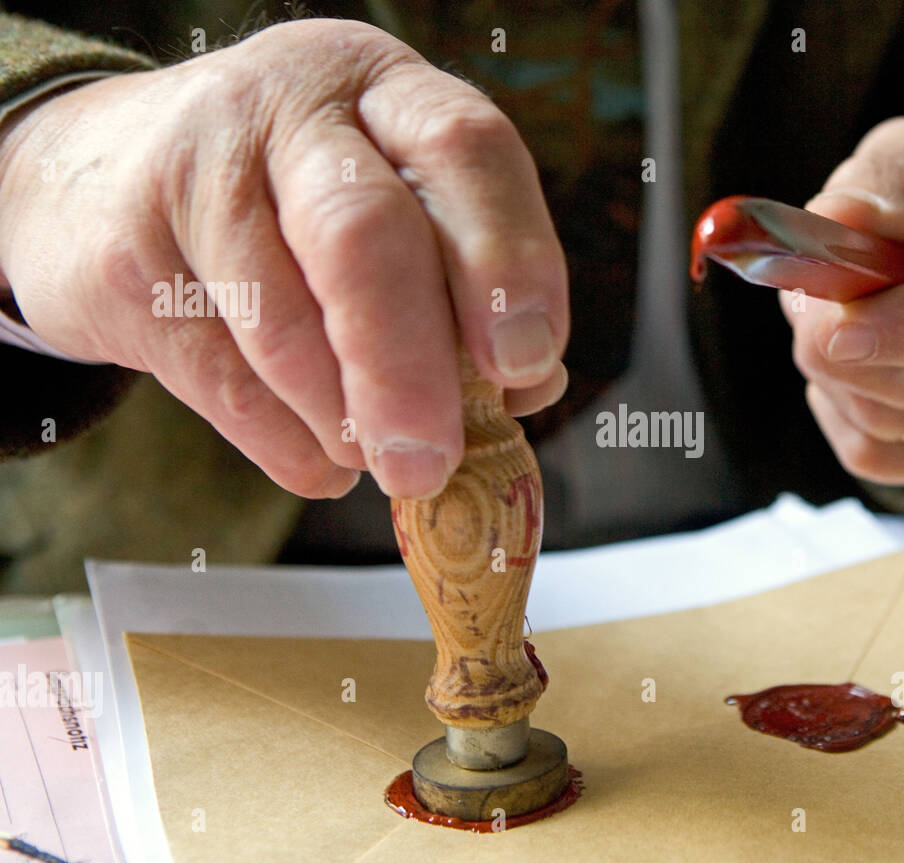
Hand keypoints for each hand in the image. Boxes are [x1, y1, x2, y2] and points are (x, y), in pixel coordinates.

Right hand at [0, 19, 568, 498]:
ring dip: (346, 422)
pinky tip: (320, 458)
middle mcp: (290, 110)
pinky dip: (289, 446)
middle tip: (430, 459)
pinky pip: (227, 384)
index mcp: (386, 90)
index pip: (468, 149)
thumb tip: (532, 389)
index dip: (510, 263)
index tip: (528, 365)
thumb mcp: (387, 201)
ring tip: (378, 458)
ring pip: (287, 325)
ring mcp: (195, 174)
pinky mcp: (128, 257)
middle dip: (413, 369)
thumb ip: (463, 283)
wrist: (98, 179)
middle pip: (366, 234)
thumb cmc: (291, 208)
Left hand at [781, 117, 903, 487]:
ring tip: (837, 318)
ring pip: (894, 425)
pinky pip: (878, 456)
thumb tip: (839, 221)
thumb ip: (886, 179)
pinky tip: (852, 364)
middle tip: (804, 301)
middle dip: (845, 350)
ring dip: (833, 374)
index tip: (837, 330)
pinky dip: (838, 410)